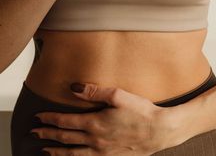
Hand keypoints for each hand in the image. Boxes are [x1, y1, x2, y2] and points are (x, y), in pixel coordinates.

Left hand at [30, 83, 182, 154]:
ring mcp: (102, 152)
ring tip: (45, 151)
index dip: (49, 119)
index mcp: (94, 123)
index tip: (38, 117)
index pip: (65, 121)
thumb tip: (73, 88)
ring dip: (56, 151)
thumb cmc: (140, 111)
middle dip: (47, 135)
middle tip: (34, 134)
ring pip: (73, 153)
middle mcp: (94, 140)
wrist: (159, 131)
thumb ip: (94, 91)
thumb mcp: (117, 95)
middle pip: (65, 138)